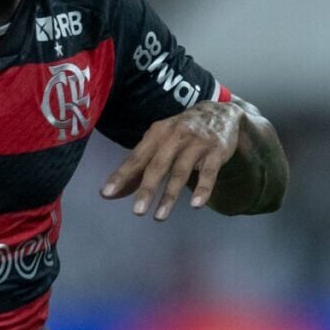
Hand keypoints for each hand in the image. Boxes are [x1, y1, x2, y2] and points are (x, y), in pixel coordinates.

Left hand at [103, 101, 242, 219]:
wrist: (222, 113)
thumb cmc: (183, 133)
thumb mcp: (161, 142)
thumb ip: (140, 167)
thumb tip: (112, 193)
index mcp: (157, 133)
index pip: (137, 158)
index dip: (122, 176)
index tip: (107, 193)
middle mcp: (175, 136)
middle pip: (158, 165)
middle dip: (147, 189)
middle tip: (137, 211)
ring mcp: (197, 144)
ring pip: (181, 172)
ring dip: (170, 196)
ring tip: (159, 216)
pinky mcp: (216, 152)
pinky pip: (209, 173)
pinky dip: (203, 189)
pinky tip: (196, 204)